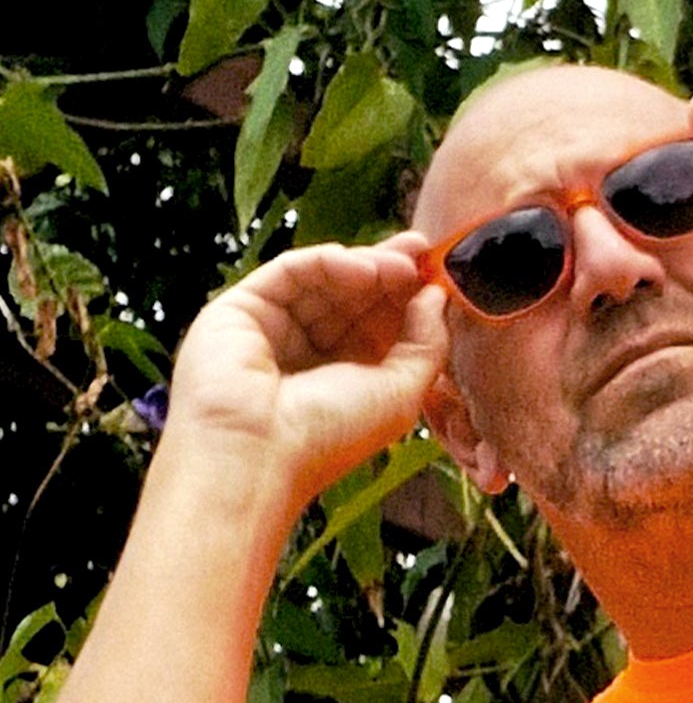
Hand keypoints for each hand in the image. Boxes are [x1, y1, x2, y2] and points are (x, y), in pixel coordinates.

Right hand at [167, 230, 448, 509]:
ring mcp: (277, 328)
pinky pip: (291, 272)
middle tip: (421, 249)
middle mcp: (311, 351)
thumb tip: (436, 295)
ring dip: (367, 265)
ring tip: (399, 265)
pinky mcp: (244, 308)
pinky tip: (363, 267)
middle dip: (391, 271)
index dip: (409, 296)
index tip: (439, 271)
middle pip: (355, 296)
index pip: (381, 323)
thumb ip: (426, 343)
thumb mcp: (401, 393)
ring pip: (325, 281)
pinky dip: (328, 262)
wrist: (256, 454)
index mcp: (348, 377)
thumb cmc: (331, 436)